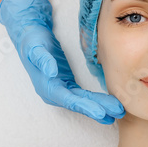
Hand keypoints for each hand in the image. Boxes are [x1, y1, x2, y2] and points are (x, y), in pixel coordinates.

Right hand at [0, 0, 124, 123]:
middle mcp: (53, 92)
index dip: (85, 106)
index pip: (68, 99)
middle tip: (118, 112)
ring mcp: (61, 89)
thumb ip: (42, 59)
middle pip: (79, 103)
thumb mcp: (34, 45)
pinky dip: (96, 102)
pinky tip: (109, 108)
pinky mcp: (67, 84)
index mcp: (46, 87)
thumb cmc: (32, 39)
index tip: (101, 112)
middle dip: (99, 108)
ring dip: (101, 107)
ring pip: (83, 101)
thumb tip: (51, 72)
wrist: (29, 34)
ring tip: (118, 112)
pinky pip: (84, 96)